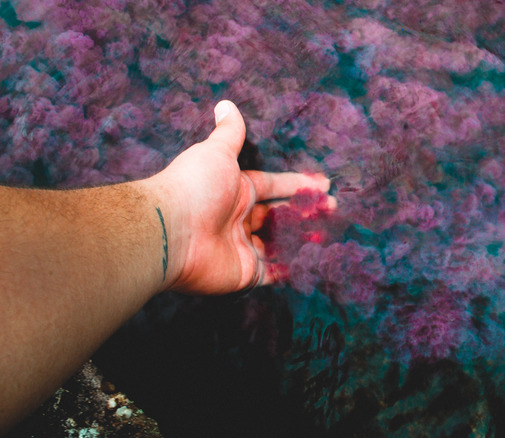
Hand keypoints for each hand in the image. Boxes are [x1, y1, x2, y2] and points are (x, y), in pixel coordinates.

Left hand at [146, 100, 330, 294]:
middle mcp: (238, 219)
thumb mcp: (217, 153)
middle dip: (305, 212)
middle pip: (278, 216)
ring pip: (278, 244)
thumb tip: (226, 104)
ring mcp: (241, 247)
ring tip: (327, 235)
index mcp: (236, 190)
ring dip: (301, 240)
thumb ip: (229, 132)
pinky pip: (271, 273)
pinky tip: (311, 262)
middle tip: (333, 210)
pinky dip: (290, 269)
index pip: (273, 186)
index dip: (299, 185)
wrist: (172, 231)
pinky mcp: (244, 273)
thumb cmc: (195, 187)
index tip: (324, 185)